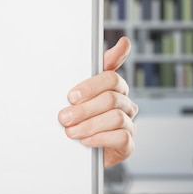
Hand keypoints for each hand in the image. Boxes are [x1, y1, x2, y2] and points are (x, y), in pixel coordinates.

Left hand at [58, 37, 137, 167]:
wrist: (77, 151)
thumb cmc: (79, 117)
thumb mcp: (80, 93)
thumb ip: (93, 68)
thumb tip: (123, 43)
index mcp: (114, 88)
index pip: (111, 77)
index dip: (90, 86)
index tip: (71, 95)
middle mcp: (124, 104)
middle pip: (110, 98)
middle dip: (83, 109)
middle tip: (64, 117)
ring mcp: (128, 124)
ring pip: (116, 117)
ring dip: (89, 125)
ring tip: (71, 131)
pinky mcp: (128, 144)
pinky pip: (121, 137)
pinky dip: (100, 138)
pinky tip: (85, 141)